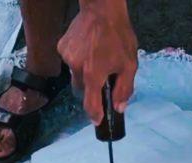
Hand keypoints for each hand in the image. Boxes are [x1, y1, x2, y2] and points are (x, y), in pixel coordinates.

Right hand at [58, 0, 137, 124]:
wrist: (102, 10)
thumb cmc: (118, 35)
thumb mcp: (130, 64)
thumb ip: (125, 89)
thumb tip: (119, 107)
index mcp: (94, 74)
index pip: (91, 104)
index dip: (95, 115)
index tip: (97, 121)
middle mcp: (77, 68)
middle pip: (82, 89)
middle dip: (92, 87)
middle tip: (103, 75)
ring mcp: (67, 57)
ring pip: (75, 74)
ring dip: (85, 71)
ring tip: (96, 56)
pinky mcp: (61, 47)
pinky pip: (69, 61)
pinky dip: (78, 59)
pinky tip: (88, 48)